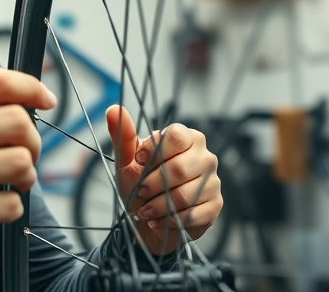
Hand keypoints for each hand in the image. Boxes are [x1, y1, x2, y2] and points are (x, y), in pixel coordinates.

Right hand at [0, 68, 55, 290]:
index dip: (31, 87)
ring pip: (22, 162)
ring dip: (27, 175)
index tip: (46, 100)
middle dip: (33, 141)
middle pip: (18, 122)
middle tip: (24, 154)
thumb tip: (19, 100)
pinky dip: (12, 207)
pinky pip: (11, 204)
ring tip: (12, 182)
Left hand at [105, 105, 220, 255]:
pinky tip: (158, 220)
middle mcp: (205, 156)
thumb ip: (123, 136)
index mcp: (187, 138)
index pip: (177, 136)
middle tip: (140, 191)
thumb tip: (113, 109)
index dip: (154, 151)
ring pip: (185, 195)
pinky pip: (193, 215)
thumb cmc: (140, 185)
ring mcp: (213, 181)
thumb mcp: (128, 162)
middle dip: (152, 184)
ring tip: (145, 210)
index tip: (138, 162)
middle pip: (179, 168)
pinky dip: (169, 220)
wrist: (148, 219)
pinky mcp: (215, 206)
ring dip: (158, 206)